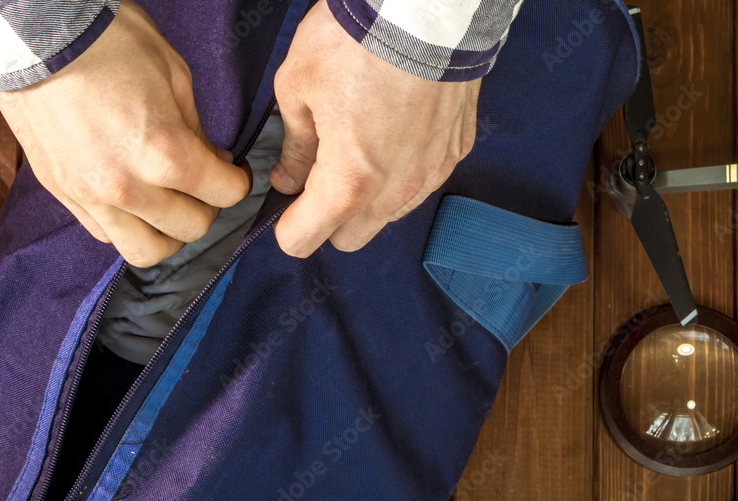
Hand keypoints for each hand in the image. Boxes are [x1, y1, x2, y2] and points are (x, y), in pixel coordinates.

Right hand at [0, 1, 251, 266]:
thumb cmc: (108, 41)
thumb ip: (196, 130)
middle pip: (191, 229)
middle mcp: (128, 186)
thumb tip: (210, 160)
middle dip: (207, 207)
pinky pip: (106, 234)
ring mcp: (90, 196)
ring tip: (169, 207)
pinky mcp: (62, 193)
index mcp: (164, 153)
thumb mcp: (173, 75)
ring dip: (166, 234)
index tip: (233, 172)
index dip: (237, 182)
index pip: (223, 194)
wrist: (31, 31)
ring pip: (145, 252)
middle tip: (203, 186)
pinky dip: (128, 226)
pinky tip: (134, 201)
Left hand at [270, 0, 480, 256]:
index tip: (283, 207)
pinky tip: (392, 136)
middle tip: (317, 177)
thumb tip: (288, 178)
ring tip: (359, 150)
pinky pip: (420, 186)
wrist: (428, 8)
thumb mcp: (298, 87)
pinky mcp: (454, 154)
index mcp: (348, 184)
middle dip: (328, 219)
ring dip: (367, 199)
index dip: (285, 227)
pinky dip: (401, 174)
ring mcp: (430, 175)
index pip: (303, 241)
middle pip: (349, 240)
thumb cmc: (358, 41)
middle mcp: (393, 192)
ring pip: (387, 217)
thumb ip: (293, 146)